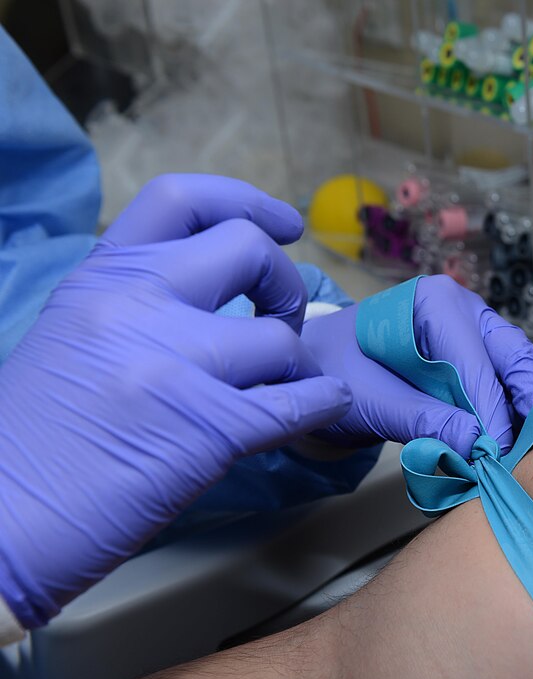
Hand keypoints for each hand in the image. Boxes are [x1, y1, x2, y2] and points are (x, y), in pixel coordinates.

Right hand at [0, 174, 351, 628]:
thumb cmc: (30, 443)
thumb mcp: (70, 341)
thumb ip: (134, 309)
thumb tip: (207, 308)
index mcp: (99, 280)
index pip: (180, 200)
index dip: (245, 202)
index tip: (283, 225)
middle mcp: (136, 306)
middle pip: (249, 251)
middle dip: (283, 282)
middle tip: (281, 318)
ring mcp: (173, 364)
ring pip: (280, 337)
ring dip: (298, 362)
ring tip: (282, 384)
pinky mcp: (207, 428)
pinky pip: (298, 402)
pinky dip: (322, 403)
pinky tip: (322, 406)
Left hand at [301, 275, 532, 456]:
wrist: (315, 368)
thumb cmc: (332, 371)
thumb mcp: (367, 399)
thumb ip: (420, 419)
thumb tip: (473, 444)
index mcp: (433, 302)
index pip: (474, 360)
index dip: (491, 408)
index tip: (499, 452)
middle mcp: (462, 310)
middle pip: (513, 356)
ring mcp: (472, 335)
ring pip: (517, 371)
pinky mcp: (474, 362)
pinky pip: (505, 385)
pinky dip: (519, 413)